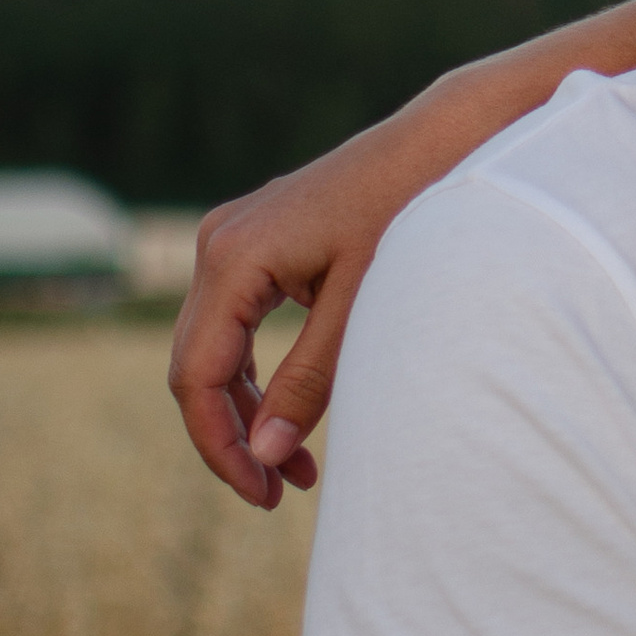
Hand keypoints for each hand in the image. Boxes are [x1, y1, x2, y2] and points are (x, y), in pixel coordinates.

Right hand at [167, 109, 445, 506]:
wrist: (440, 140)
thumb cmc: (409, 212)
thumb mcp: (363, 306)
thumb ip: (311, 381)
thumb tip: (265, 452)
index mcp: (234, 257)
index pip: (196, 375)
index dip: (219, 445)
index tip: (260, 494)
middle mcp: (218, 243)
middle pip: (195, 366)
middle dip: (231, 437)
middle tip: (276, 496)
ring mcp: (233, 239)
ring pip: (215, 349)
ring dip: (247, 412)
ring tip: (295, 472)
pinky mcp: (257, 244)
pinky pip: (237, 325)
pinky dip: (260, 375)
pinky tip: (291, 420)